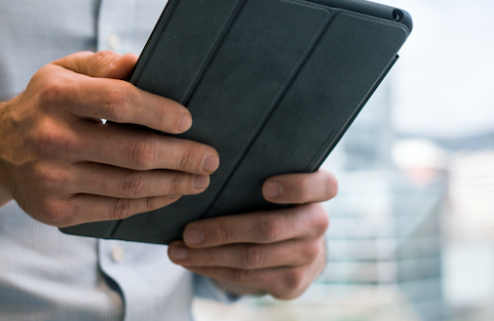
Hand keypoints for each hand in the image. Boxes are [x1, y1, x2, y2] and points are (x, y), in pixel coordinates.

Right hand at [0, 51, 219, 226]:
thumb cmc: (44, 106)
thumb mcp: (63, 73)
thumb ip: (103, 66)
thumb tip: (142, 66)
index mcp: (56, 97)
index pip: (119, 102)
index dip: (159, 112)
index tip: (188, 121)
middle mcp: (51, 139)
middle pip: (132, 152)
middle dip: (181, 156)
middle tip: (210, 158)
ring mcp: (52, 180)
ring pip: (129, 186)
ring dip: (173, 183)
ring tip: (198, 179)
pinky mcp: (56, 212)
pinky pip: (114, 209)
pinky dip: (149, 203)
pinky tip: (169, 193)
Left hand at [167, 170, 336, 299]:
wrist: (290, 245)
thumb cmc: (269, 202)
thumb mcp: (269, 182)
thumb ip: (252, 173)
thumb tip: (201, 168)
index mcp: (317, 191)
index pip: (323, 186)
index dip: (296, 187)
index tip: (265, 187)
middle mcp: (318, 223)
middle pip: (270, 228)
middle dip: (224, 230)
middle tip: (189, 232)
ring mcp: (308, 256)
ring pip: (252, 257)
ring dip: (209, 255)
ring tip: (178, 250)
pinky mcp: (292, 282)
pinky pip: (246, 276)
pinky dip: (212, 269)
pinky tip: (190, 261)